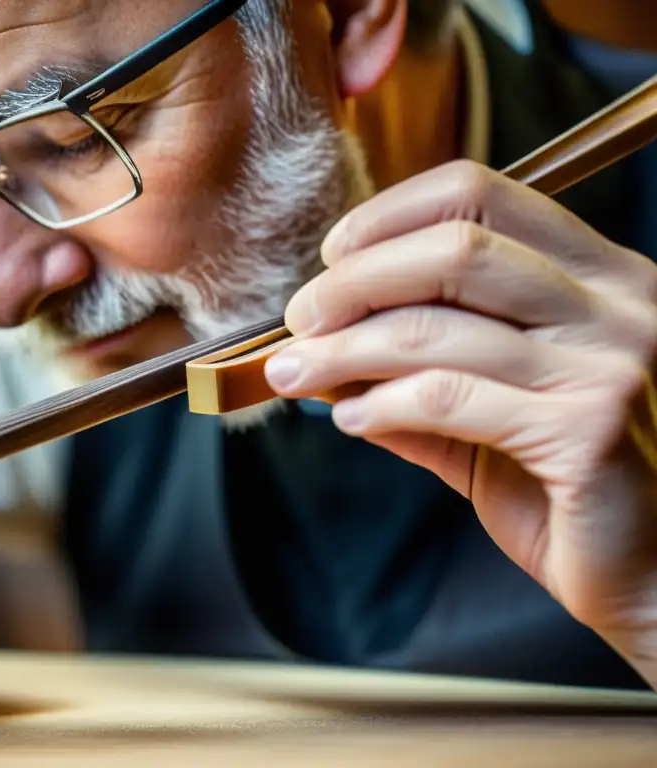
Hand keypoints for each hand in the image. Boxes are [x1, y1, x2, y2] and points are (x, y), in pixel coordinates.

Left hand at [264, 160, 656, 678]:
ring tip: (297, 374)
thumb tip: (322, 344)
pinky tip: (352, 420)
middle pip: (452, 250)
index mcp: (598, 276)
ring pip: (437, 328)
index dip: (387, 218)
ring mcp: (612, 363)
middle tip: (300, 322)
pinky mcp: (591, 429)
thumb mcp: (488, 410)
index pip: (480, 195)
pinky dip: (382, 405)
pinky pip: (450, 398)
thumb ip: (417, 370)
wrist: (653, 576)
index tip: (330, 258)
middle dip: (352, 284)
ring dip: (344, 351)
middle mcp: (617, 303)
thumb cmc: (567, 487)